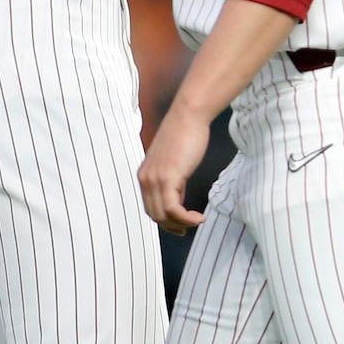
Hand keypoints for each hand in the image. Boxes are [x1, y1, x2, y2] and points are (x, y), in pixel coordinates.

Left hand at [137, 112, 211, 232]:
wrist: (188, 116)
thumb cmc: (186, 134)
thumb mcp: (174, 162)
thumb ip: (172, 181)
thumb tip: (177, 200)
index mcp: (145, 175)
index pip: (150, 208)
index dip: (165, 221)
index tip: (181, 225)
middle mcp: (146, 179)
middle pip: (155, 215)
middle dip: (173, 226)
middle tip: (190, 227)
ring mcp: (155, 179)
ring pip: (163, 215)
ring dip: (182, 223)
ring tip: (197, 221)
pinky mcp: (168, 177)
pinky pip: (173, 209)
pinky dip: (186, 218)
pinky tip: (199, 217)